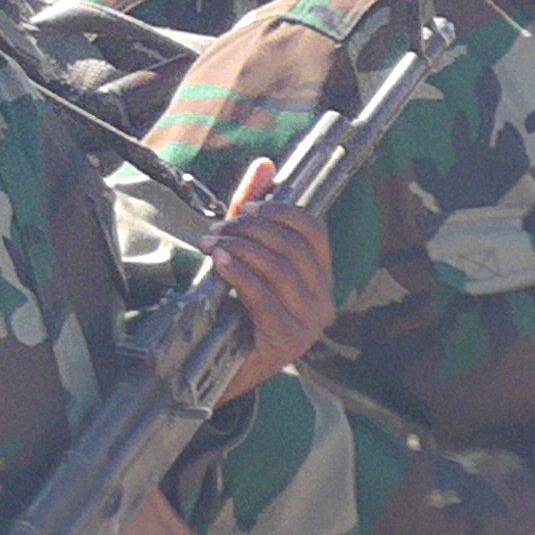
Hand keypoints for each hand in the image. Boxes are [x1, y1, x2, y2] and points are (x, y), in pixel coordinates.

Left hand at [203, 158, 332, 397]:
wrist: (220, 370)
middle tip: (218, 229)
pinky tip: (221, 264)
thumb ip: (253, 212)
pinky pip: (265, 297)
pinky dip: (241, 274)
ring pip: (280, 268)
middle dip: (251, 229)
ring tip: (212, 244)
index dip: (280, 210)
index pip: (314, 228)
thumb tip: (265, 164)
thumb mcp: (245, 255)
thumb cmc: (236, 309)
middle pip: (293, 246)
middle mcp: (322, 298)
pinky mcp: (286, 341)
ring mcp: (308, 322)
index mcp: (319, 275)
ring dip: (240, 248)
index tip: (247, 206)